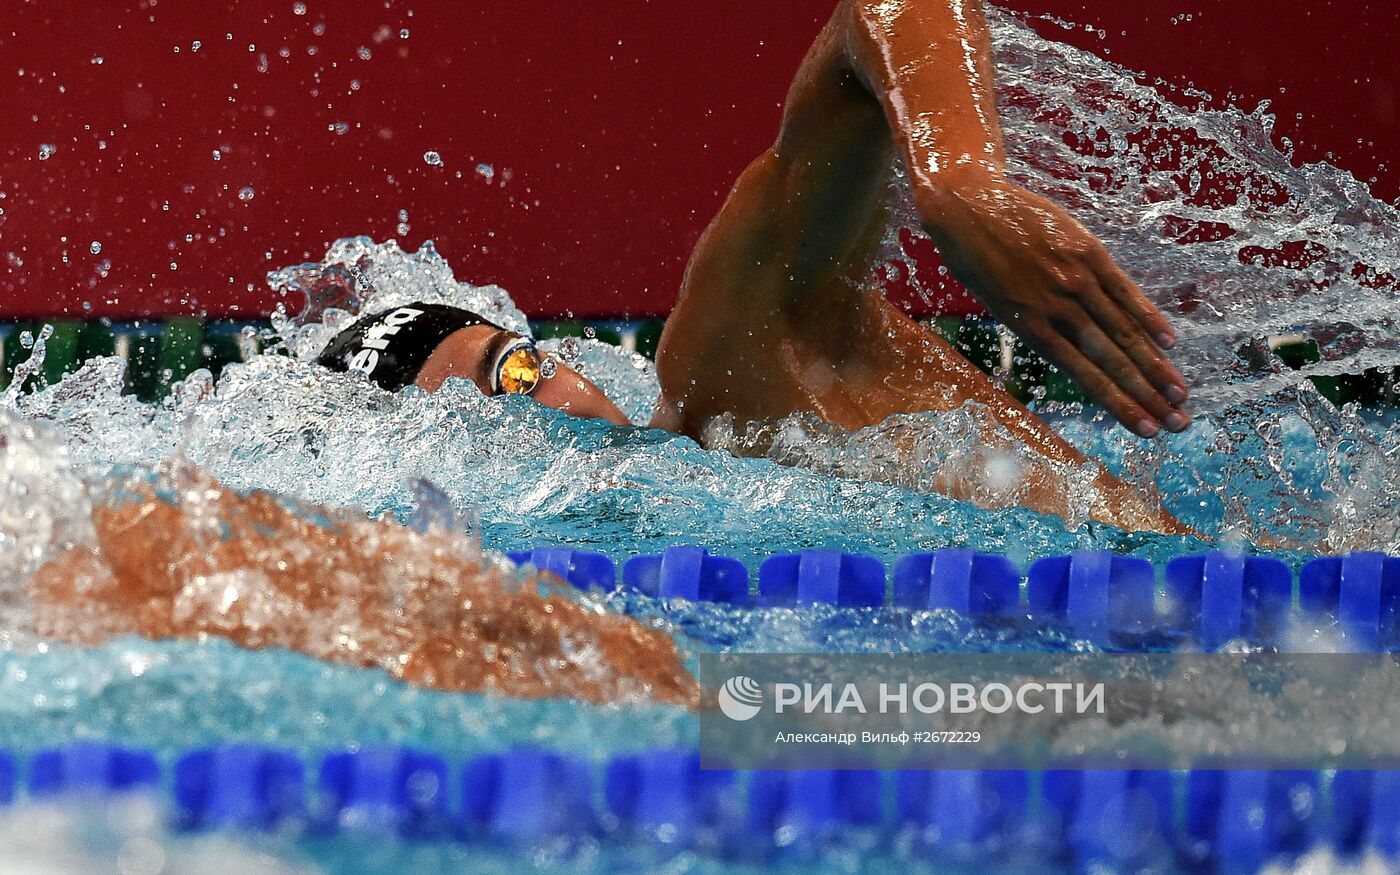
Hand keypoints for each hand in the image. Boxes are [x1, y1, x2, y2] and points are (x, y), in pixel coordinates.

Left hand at [922, 179, 1189, 435]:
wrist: (968, 207)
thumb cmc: (978, 259)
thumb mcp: (1000, 302)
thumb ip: (1039, 323)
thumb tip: (1076, 344)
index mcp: (1032, 329)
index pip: (1086, 377)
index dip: (1119, 405)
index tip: (1145, 430)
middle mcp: (1058, 310)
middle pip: (1114, 361)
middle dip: (1148, 397)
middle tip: (1178, 424)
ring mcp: (1075, 280)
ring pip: (1124, 331)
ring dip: (1156, 366)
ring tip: (1181, 395)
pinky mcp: (1087, 250)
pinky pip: (1124, 289)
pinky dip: (1148, 315)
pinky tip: (1169, 341)